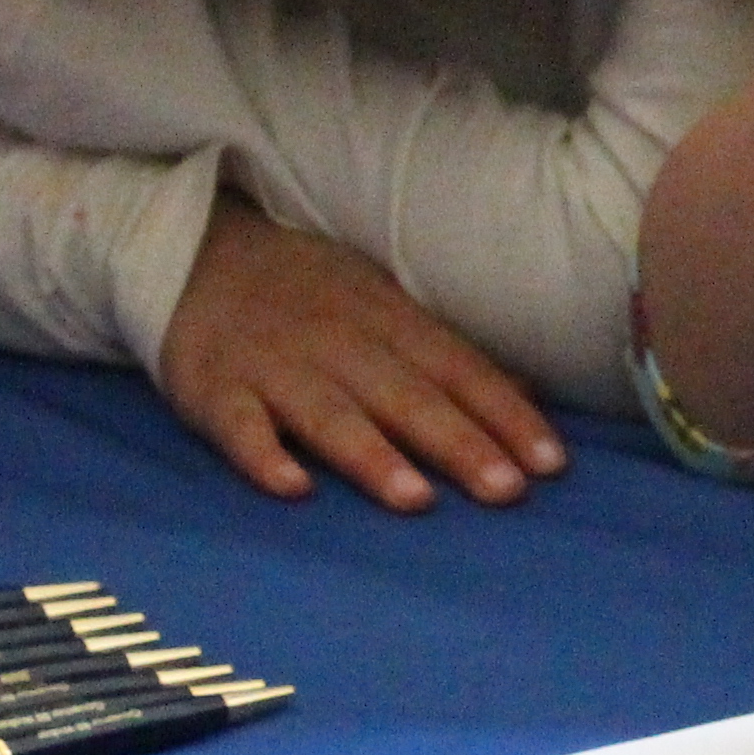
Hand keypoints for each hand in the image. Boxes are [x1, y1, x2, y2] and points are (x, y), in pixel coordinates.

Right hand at [155, 200, 568, 509]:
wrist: (201, 254)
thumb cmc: (315, 297)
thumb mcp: (389, 307)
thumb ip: (448, 357)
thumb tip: (527, 396)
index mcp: (390, 320)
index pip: (460, 371)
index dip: (507, 415)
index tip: (552, 463)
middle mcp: (340, 342)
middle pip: (407, 397)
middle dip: (460, 443)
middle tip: (508, 491)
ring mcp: (276, 366)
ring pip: (331, 415)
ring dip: (374, 457)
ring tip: (418, 500)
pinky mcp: (215, 390)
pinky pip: (240, 426)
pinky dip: (262, 455)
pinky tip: (292, 489)